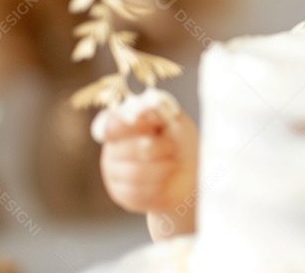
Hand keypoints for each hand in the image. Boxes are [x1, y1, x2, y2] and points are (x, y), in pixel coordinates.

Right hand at [99, 108, 198, 224]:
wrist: (193, 176)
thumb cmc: (182, 144)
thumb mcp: (176, 123)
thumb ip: (159, 113)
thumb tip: (141, 109)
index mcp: (123, 126)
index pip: (112, 124)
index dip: (131, 127)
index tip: (151, 127)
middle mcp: (113, 149)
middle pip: (123, 151)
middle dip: (155, 149)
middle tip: (171, 147)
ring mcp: (115, 173)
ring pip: (132, 173)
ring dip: (160, 168)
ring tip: (171, 164)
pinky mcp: (122, 194)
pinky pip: (136, 192)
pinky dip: (157, 186)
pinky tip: (163, 181)